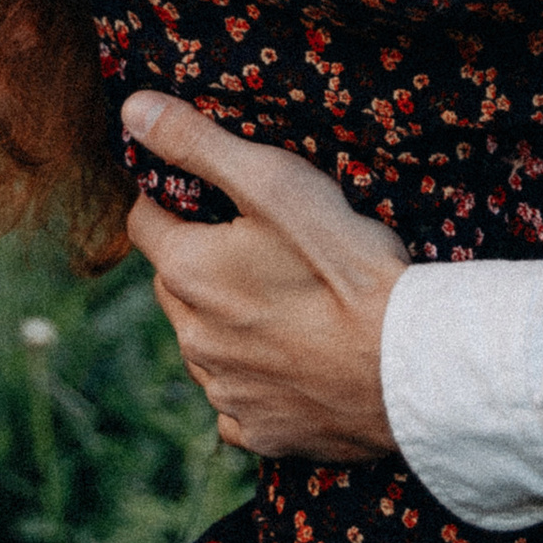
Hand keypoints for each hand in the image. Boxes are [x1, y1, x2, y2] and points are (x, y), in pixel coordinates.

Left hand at [120, 93, 409, 460]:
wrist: (410, 366)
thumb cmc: (345, 265)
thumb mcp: (274, 181)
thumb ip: (198, 143)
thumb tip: (132, 109)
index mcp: (187, 272)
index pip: (145, 220)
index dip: (175, 199)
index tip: (215, 194)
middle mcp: (192, 338)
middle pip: (174, 283)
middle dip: (201, 260)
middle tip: (263, 244)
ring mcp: (226, 391)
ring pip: (204, 342)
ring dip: (226, 321)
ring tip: (287, 301)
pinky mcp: (261, 432)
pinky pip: (237, 401)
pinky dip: (253, 380)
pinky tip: (294, 361)